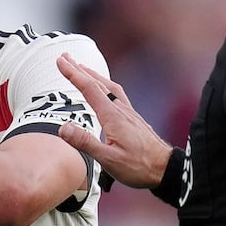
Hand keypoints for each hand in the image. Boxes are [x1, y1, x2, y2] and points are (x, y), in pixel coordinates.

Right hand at [55, 54, 174, 189]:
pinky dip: (106, 85)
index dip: (73, 73)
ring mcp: (128, 113)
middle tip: (65, 57)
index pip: (88, 89)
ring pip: (108, 87)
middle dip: (79, 69)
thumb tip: (63, 128)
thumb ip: (85, 142)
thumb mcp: (108, 159)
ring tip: (81, 68)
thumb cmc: (139, 166)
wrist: (165, 168)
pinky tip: (105, 90)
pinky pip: (117, 94)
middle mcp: (120, 110)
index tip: (60, 61)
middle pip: (97, 83)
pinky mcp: (133, 118)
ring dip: (93, 75)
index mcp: (112, 116)